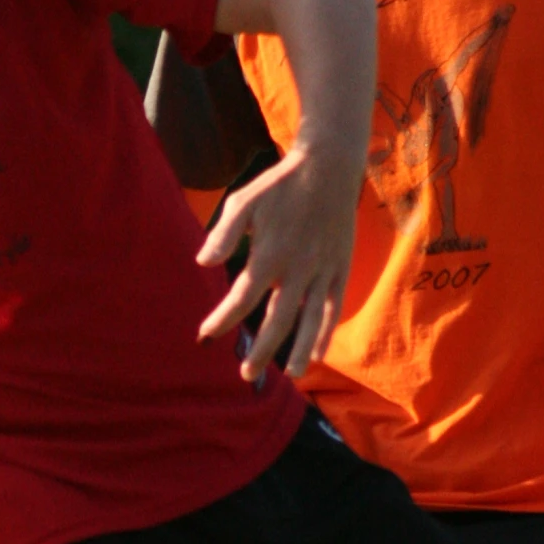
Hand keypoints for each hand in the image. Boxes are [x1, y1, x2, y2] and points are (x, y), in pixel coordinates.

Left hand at [195, 141, 356, 381]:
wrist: (328, 167)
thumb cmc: (280, 185)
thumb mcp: (245, 201)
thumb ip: (224, 233)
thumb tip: (203, 263)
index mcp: (270, 254)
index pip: (242, 298)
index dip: (222, 320)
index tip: (206, 335)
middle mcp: (297, 268)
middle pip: (278, 320)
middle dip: (261, 350)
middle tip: (246, 374)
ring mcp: (322, 270)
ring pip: (311, 320)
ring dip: (299, 351)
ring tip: (290, 376)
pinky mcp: (340, 268)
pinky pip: (334, 307)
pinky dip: (326, 332)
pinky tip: (317, 353)